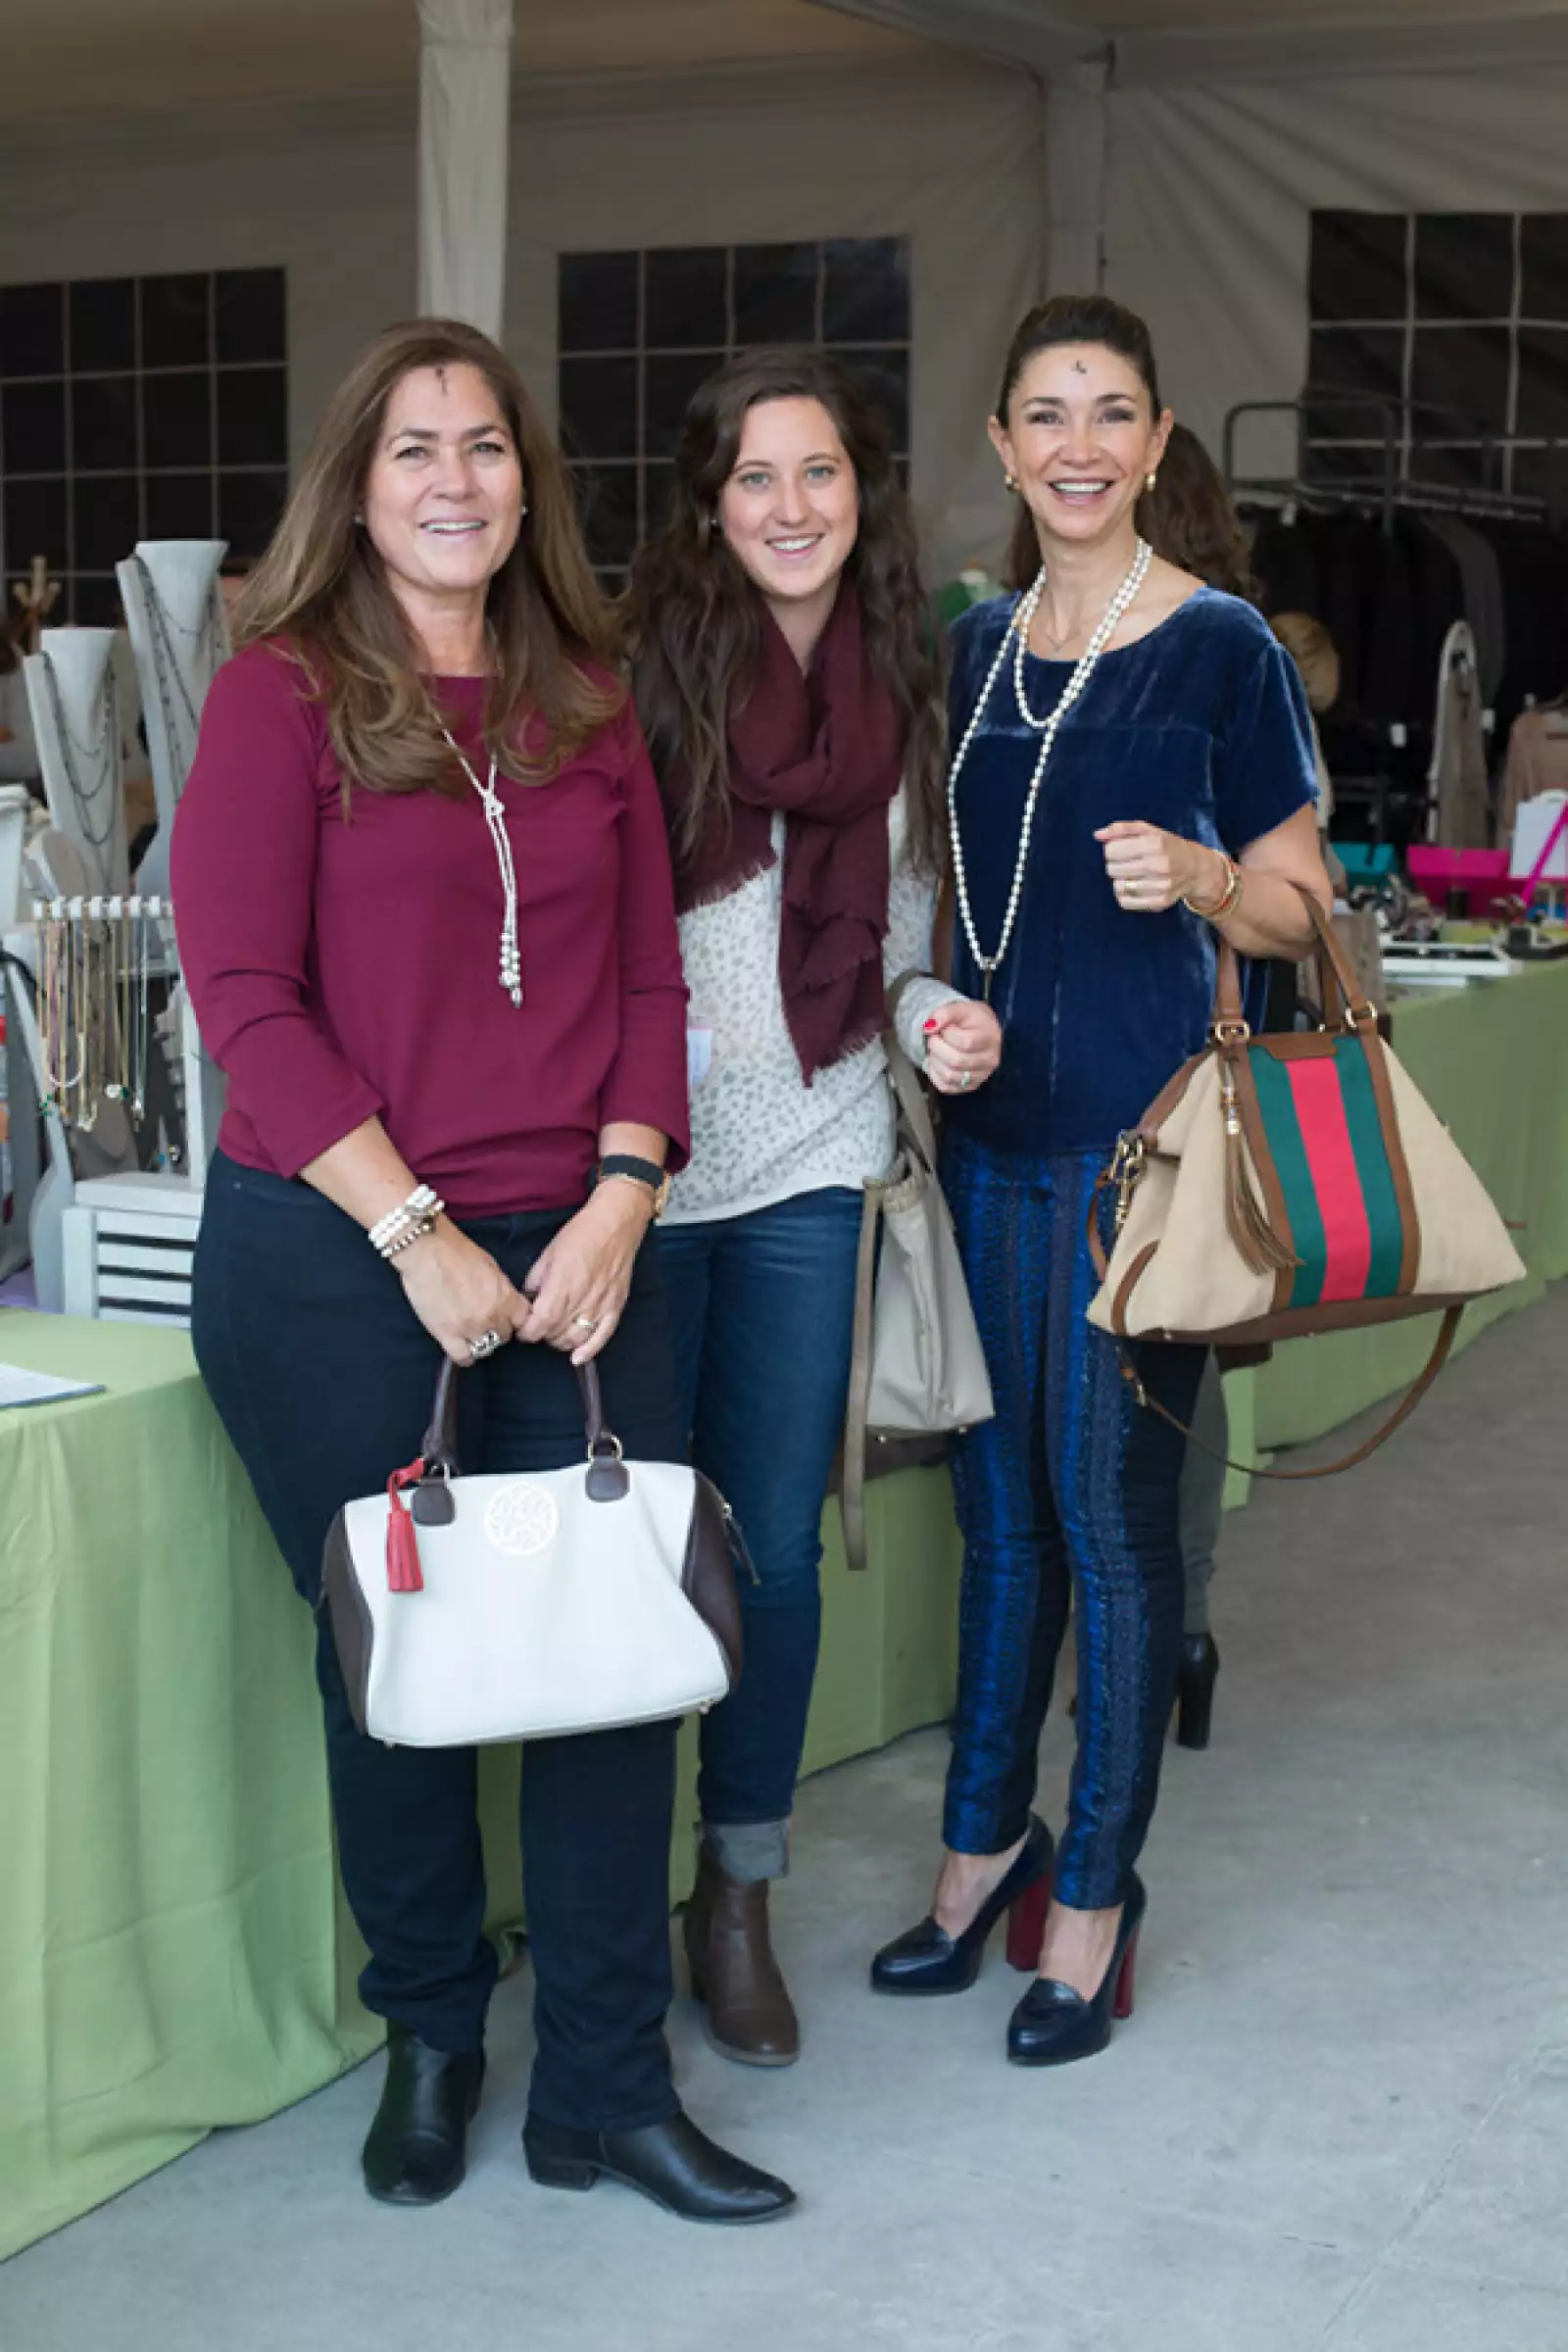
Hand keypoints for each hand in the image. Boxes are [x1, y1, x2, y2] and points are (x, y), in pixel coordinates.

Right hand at [395, 1221, 529, 1367]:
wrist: (428, 1250)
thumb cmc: (457, 1251)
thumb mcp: (491, 1266)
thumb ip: (501, 1289)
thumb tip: (504, 1300)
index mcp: (505, 1297)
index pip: (523, 1321)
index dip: (514, 1320)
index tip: (507, 1318)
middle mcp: (492, 1315)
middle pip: (504, 1336)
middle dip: (496, 1329)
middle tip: (483, 1321)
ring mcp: (470, 1327)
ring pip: (486, 1349)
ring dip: (480, 1342)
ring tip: (470, 1333)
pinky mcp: (446, 1334)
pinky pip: (463, 1357)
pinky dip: (464, 1355)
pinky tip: (460, 1347)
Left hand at [519, 1183, 653, 1364]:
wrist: (615, 1223)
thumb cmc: (581, 1234)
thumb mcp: (547, 1254)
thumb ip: (535, 1281)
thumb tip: (528, 1300)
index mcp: (561, 1286)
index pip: (539, 1324)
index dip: (527, 1332)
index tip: (523, 1329)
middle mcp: (581, 1300)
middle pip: (555, 1334)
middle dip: (542, 1335)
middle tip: (538, 1326)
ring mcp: (600, 1305)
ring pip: (576, 1339)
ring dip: (561, 1342)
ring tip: (554, 1334)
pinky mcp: (615, 1307)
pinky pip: (602, 1336)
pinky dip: (589, 1351)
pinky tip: (578, 1358)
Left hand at [923, 998, 1002, 1095]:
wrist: (982, 1031)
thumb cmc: (972, 1020)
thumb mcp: (961, 1008)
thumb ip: (945, 1013)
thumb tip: (928, 1027)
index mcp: (991, 1038)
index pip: (966, 1043)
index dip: (948, 1035)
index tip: (944, 1028)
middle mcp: (990, 1060)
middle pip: (957, 1061)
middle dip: (937, 1048)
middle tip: (934, 1039)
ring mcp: (981, 1076)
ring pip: (949, 1076)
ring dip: (935, 1061)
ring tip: (936, 1050)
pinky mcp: (970, 1087)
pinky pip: (946, 1087)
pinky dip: (935, 1075)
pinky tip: (937, 1062)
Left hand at [1095, 821, 1224, 914]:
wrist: (1194, 868)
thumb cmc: (1167, 846)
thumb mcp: (1148, 830)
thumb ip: (1122, 829)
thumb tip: (1098, 835)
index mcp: (1154, 844)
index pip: (1111, 851)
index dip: (1110, 849)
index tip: (1119, 849)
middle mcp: (1158, 866)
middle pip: (1112, 869)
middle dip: (1114, 864)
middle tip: (1127, 862)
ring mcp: (1159, 886)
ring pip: (1117, 887)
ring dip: (1120, 880)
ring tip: (1131, 874)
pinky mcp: (1159, 902)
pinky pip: (1125, 902)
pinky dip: (1124, 894)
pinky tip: (1133, 886)